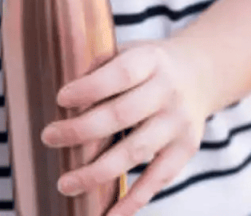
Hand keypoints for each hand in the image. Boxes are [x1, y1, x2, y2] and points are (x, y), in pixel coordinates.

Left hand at [41, 40, 214, 215]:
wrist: (201, 73)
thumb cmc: (148, 66)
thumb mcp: (129, 51)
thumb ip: (100, 69)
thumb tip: (65, 100)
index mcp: (150, 61)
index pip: (120, 75)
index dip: (90, 88)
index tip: (60, 99)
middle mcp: (168, 92)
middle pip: (122, 115)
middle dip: (81, 130)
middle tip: (49, 138)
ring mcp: (178, 123)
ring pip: (136, 152)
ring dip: (97, 172)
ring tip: (65, 184)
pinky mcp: (185, 150)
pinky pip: (157, 179)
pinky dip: (133, 200)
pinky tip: (109, 215)